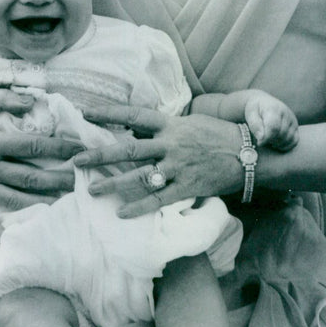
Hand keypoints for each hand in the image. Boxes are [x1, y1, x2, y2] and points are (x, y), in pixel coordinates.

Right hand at [0, 89, 80, 217]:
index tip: (80, 149)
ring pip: (13, 199)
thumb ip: (3, 98)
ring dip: (40, 202)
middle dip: (58, 180)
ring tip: (64, 203)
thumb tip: (33, 102)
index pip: (33, 146)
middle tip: (81, 182)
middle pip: (29, 177)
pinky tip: (12, 240)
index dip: (59, 148)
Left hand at [74, 103, 242, 218]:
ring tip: (91, 190)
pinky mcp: (187, 187)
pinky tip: (121, 214)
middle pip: (129, 150)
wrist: (249, 153)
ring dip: (113, 184)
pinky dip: (139, 207)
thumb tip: (136, 131)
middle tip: (76, 160)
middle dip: (100, 155)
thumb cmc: (218, 135)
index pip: (133, 115)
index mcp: (170, 124)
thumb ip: (164, 128)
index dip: (109, 113)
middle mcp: (170, 144)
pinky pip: (159, 199)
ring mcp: (178, 167)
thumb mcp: (189, 123)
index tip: (85, 112)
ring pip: (139, 177)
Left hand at [242, 90, 297, 151]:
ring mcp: (292, 120)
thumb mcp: (250, 114)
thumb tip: (261, 138)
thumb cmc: (255, 109)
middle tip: (262, 139)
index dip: (266, 138)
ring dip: (277, 143)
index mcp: (274, 108)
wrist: (263, 103)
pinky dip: (286, 146)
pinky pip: (295, 141)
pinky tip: (276, 144)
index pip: (274, 127)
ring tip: (268, 139)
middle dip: (271, 141)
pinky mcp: (296, 126)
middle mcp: (286, 113)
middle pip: (281, 135)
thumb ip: (254, 125)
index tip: (259, 143)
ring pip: (288, 139)